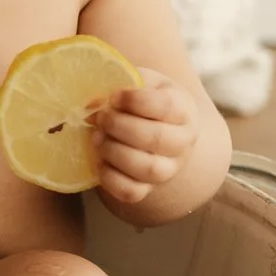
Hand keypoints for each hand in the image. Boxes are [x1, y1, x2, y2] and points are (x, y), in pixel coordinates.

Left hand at [91, 69, 199, 206]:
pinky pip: (132, 192)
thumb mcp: (139, 83)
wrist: (156, 129)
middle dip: (120, 126)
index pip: (166, 106)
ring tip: (98, 138)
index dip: (135, 101)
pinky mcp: (148, 188)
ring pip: (148, 169)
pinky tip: (99, 161)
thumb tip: (93, 104)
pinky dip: (110, 178)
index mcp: (183, 110)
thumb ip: (118, 84)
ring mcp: (168, 168)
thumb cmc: (144, 100)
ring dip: (114, 152)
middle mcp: (182, 142)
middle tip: (101, 118)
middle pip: (157, 139)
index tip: (114, 97)